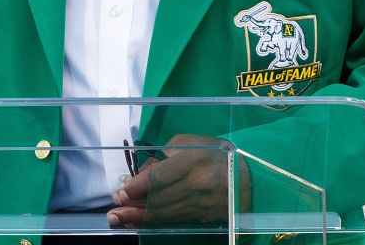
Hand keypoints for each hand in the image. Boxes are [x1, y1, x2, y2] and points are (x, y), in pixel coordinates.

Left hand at [106, 134, 250, 228]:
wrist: (251, 178)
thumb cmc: (219, 154)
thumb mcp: (195, 142)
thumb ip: (167, 153)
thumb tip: (145, 172)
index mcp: (194, 161)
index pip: (160, 177)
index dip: (138, 187)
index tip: (121, 191)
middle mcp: (197, 186)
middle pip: (159, 199)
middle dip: (133, 206)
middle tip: (113, 210)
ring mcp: (201, 205)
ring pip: (164, 213)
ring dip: (138, 218)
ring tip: (118, 220)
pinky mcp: (202, 217)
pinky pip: (173, 220)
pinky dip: (154, 222)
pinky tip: (138, 223)